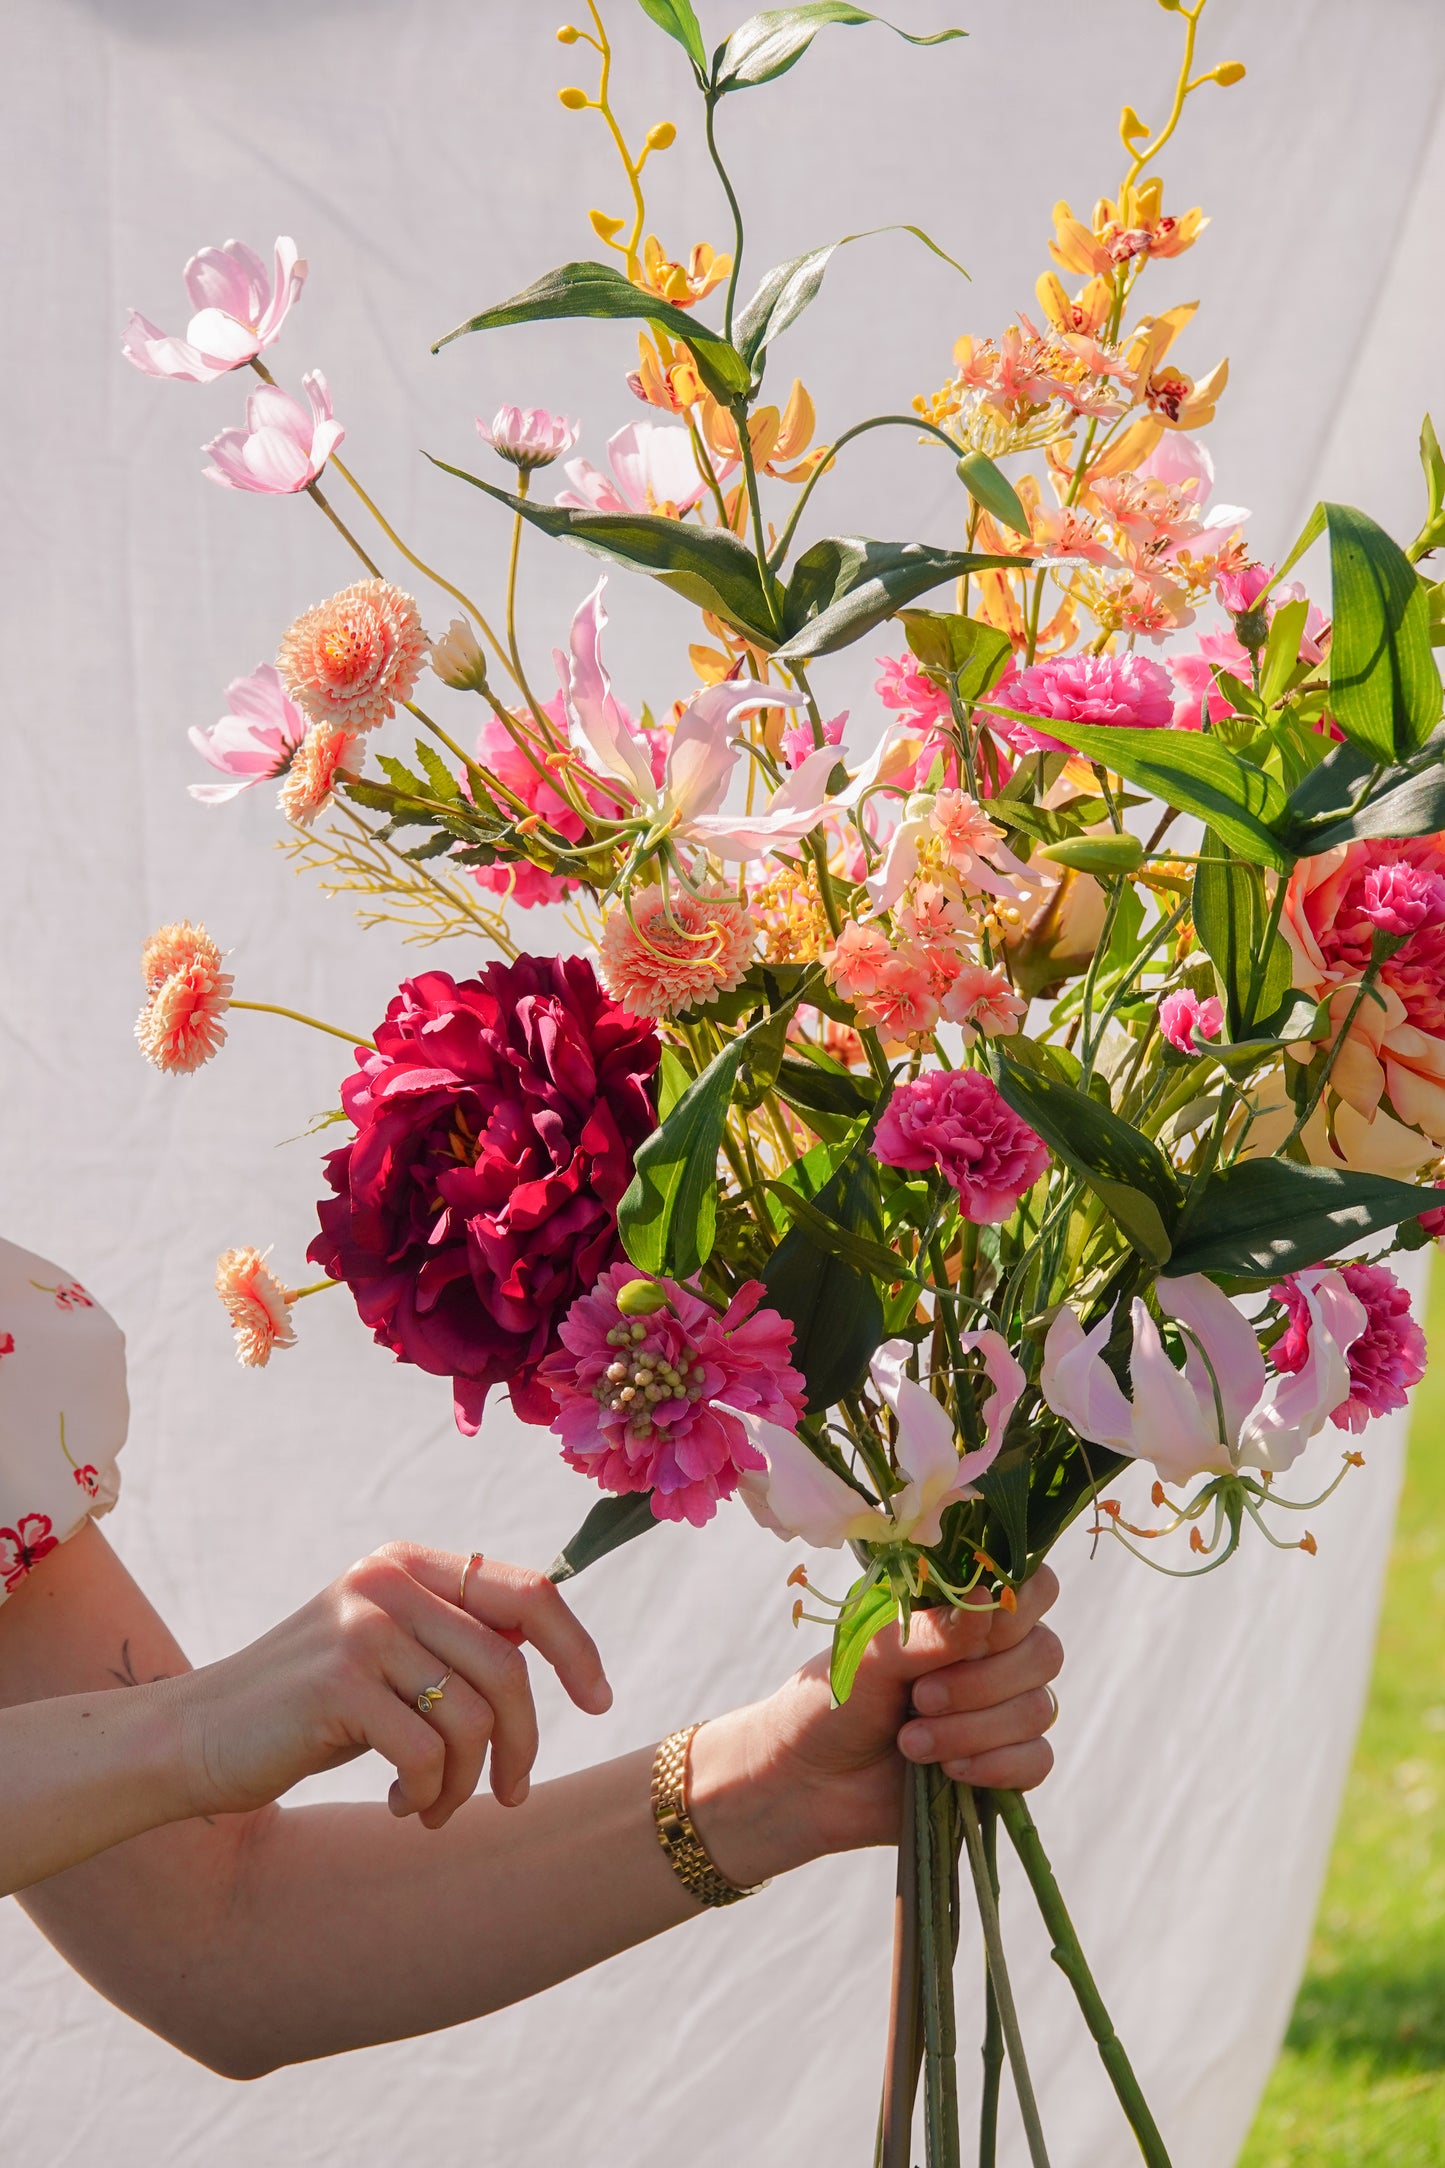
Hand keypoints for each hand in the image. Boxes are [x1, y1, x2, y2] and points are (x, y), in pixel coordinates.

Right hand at [169, 1544, 611, 1828]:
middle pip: (509, 1668)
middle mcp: (388, 1582)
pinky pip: (427, 1754)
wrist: (196, 1738)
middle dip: (523, 1745)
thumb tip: (558, 1658)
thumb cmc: (311, 1708)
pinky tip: (399, 1804)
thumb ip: (457, 1641)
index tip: (598, 1701)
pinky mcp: (337, 1684)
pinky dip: (426, 1795)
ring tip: (434, 1805)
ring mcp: (361, 1629)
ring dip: (466, 1784)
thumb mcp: (389, 1653)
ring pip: (474, 1718)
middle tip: (511, 1794)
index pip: (529, 1592)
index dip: (576, 1648)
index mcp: (409, 1564)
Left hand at [690, 1568, 1060, 1887]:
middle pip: (1044, 1653)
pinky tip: (948, 1770)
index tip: (979, 1631)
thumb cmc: (835, 1698)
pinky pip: (1037, 1761)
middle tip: (920, 1697)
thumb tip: (992, 1598)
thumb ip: (936, 1631)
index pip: (1034, 1586)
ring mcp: (1002, 1711)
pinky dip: (995, 1767)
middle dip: (982, 1682)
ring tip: (910, 1742)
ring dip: (973, 1730)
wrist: (809, 1779)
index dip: (1021, 1605)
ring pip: (1038, 1710)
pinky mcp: (1003, 1764)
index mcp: (964, 1612)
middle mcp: (993, 1656)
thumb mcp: (876, 1654)